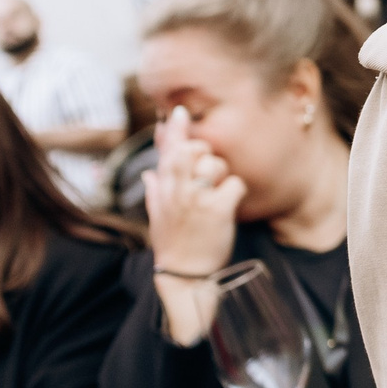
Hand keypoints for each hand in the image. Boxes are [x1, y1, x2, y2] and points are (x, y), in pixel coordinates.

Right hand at [144, 108, 243, 341]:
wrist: (186, 276)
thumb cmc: (175, 245)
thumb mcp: (159, 215)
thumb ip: (155, 189)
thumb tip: (150, 172)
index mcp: (163, 190)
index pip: (167, 152)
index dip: (174, 130)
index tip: (180, 112)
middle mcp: (177, 191)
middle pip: (192, 150)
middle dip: (205, 152)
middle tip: (209, 168)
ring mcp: (197, 199)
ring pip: (216, 164)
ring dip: (222, 175)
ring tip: (217, 195)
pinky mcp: (218, 210)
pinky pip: (235, 183)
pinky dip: (236, 192)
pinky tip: (229, 206)